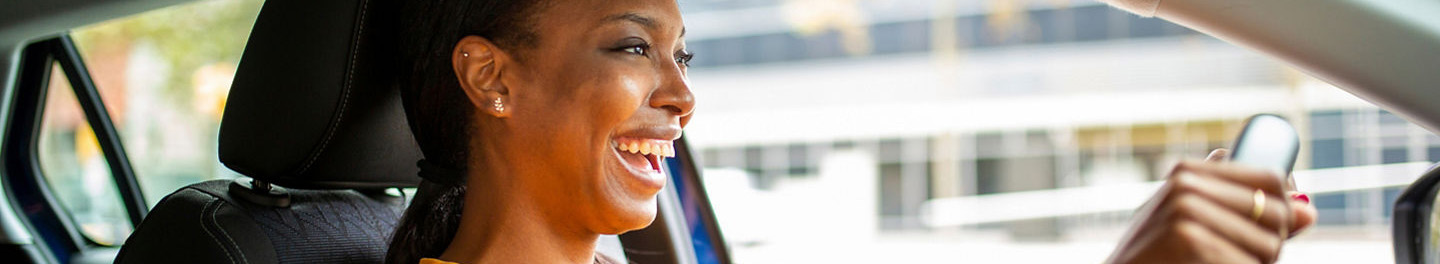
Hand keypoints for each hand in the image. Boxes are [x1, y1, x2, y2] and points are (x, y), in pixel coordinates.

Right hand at [1107, 149, 1318, 263]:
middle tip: (1235, 259)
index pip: (1270, 178)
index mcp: (1189, 173)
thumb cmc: (1157, 262)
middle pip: (1276, 212)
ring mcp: (1185, 209)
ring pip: (1268, 244)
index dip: (1285, 206)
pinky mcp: (1187, 237)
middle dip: (1269, 245)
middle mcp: (1187, 184)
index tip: (1275, 228)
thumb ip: (1250, 217)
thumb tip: (1309, 211)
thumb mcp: (1196, 230)